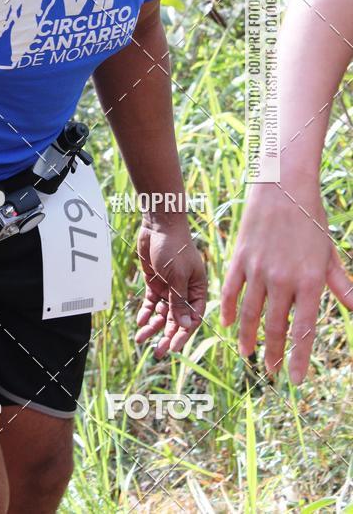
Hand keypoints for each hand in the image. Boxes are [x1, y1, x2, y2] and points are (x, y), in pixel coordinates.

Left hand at [136, 219, 206, 356]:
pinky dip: (146, 312)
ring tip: (141, 339)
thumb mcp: (176, 277)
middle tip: (157, 352)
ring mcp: (169, 287)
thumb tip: (184, 326)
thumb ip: (179, 302)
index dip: (183, 334)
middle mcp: (185, 291)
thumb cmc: (173, 248)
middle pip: (177, 319)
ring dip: (153, 326)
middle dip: (167, 335)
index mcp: (198, 290)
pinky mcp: (156, 282)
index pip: (193, 318)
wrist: (159, 225)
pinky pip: (152, 302)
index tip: (173, 348)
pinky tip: (139, 321)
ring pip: (162, 313)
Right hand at [221, 182, 352, 383]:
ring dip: (247, 338)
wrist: (283, 186)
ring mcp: (258, 270)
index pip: (303, 330)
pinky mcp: (240, 258)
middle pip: (275, 327)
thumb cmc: (311, 220)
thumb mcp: (330, 254)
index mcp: (309, 281)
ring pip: (249, 314)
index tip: (295, 380)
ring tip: (248, 354)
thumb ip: (343, 285)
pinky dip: (227, 310)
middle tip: (272, 372)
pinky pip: (230, 290)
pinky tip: (226, 324)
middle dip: (274, 354)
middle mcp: (283, 280)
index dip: (299, 358)